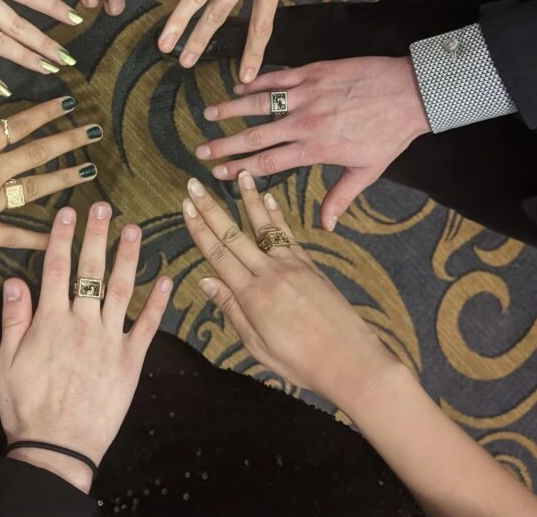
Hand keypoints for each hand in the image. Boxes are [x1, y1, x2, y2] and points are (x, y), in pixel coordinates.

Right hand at [0, 74, 101, 264]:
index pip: (17, 124)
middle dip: (68, 141)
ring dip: (64, 180)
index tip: (70, 104)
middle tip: (94, 133)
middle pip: (36, 153)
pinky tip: (61, 238)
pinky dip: (39, 238)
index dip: (45, 112)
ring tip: (90, 172)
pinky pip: (15, 236)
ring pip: (34, 190)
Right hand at [0, 202, 173, 491]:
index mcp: (50, 321)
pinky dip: (158, 303)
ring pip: (122, 290)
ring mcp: (109, 340)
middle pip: (90, 271)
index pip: (56, 268)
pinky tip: (167, 280)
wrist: (57, 448)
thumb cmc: (26, 406)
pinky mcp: (130, 361)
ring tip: (135, 229)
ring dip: (129, 257)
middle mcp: (82, 323)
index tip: (68, 212)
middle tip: (104, 207)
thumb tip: (15, 279)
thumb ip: (14, 319)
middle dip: (96, 236)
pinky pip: (146, 327)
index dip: (62, 237)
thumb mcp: (6, 363)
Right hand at [182, 172, 398, 409]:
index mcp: (252, 295)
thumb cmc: (300, 362)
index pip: (217, 255)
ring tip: (241, 175)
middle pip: (233, 235)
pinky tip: (270, 200)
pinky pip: (288, 235)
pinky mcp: (310, 266)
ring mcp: (292, 266)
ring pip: (264, 227)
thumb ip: (231, 309)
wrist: (350, 361)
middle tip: (194, 184)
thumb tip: (205, 281)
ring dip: (249, 199)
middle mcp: (270, 273)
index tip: (186, 207)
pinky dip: (277, 216)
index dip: (199, 229)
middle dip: (211, 208)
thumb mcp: (257, 345)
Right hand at [197, 57, 430, 230]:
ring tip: (208, 114)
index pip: (267, 162)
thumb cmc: (391, 134)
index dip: (238, 169)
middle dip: (224, 145)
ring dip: (231, 109)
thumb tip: (326, 225)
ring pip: (260, 103)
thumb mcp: (367, 171)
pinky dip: (257, 82)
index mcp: (316, 149)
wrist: (412, 92)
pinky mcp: (314, 72)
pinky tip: (240, 86)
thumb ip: (341, 197)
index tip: (217, 173)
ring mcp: (308, 95)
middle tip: (201, 151)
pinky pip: (279, 78)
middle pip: (254, 136)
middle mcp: (305, 123)